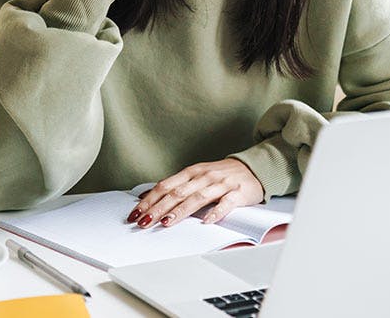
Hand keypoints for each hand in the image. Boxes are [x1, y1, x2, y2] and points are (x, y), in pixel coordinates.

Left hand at [127, 159, 264, 227]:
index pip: (165, 186)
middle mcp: (204, 176)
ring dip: (180, 210)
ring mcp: (221, 184)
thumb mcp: (196, 176)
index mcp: (192, 172)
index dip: (149, 200)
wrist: (253, 168)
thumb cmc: (221, 175)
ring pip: (197, 198)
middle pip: (177, 193)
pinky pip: (226, 204)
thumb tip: (148, 195)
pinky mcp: (238, 193)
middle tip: (144, 222)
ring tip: (166, 222)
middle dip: (158, 208)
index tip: (136, 213)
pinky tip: (206, 221)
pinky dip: (216, 212)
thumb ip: (176, 185)